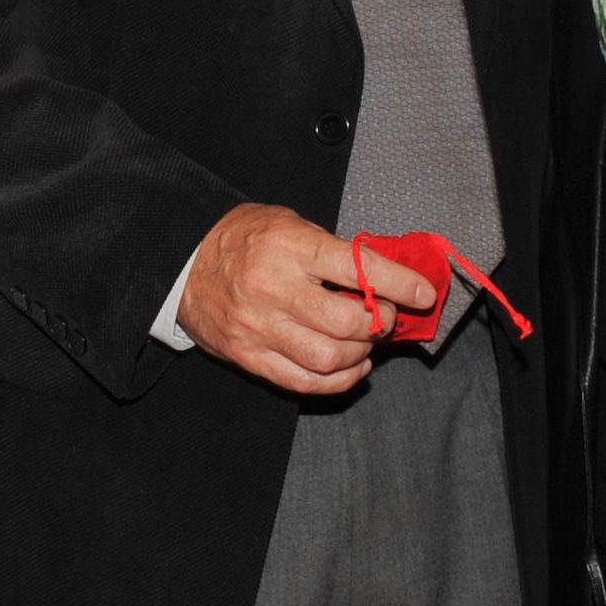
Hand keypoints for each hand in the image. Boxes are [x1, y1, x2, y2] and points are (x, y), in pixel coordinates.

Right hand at [176, 204, 440, 396]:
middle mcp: (273, 288)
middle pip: (345, 322)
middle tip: (386, 316)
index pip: (357, 269)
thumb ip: (332, 250)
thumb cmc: (242, 238)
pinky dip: (338, 380)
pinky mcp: (248, 356)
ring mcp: (258, 327)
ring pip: (328, 358)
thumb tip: (384, 275)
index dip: (399, 284)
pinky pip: (303, 381)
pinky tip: (351, 367)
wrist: (182, 261)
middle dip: (379, 323)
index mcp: (289, 246)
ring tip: (367, 340)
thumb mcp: (288, 224)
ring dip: (361, 354)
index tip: (423, 292)